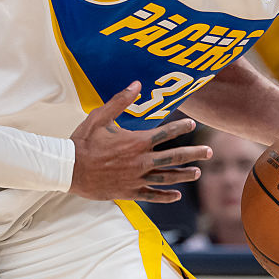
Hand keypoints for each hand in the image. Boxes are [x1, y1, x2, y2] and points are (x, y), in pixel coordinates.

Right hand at [69, 82, 209, 201]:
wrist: (68, 168)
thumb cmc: (82, 141)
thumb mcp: (99, 116)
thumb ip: (120, 101)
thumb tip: (136, 83)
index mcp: (136, 141)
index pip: (166, 133)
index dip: (181, 127)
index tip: (192, 124)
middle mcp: (141, 161)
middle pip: (174, 157)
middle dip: (194, 154)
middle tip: (209, 152)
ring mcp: (136, 178)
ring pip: (167, 177)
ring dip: (184, 175)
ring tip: (197, 172)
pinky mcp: (129, 191)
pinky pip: (152, 195)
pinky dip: (165, 195)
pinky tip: (176, 195)